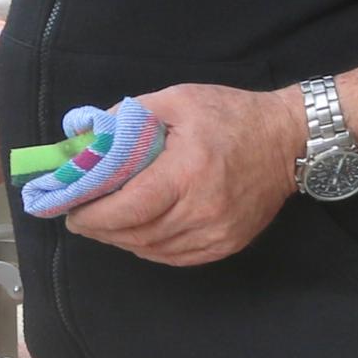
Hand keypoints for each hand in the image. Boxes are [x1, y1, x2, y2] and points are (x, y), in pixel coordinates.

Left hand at [68, 82, 304, 266]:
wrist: (288, 141)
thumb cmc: (230, 116)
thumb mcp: (177, 100)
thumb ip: (127, 118)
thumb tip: (85, 138)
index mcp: (188, 172)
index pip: (128, 207)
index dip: (93, 214)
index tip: (69, 210)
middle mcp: (202, 210)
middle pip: (136, 234)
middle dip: (99, 229)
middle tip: (79, 217)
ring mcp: (216, 233)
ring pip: (152, 250)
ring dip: (120, 240)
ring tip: (103, 224)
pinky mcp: (225, 245)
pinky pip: (174, 257)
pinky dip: (148, 247)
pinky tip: (135, 233)